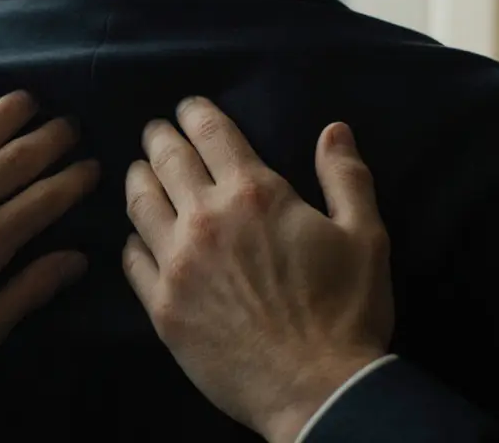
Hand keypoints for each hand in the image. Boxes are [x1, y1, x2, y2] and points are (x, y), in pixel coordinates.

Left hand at [122, 97, 392, 442]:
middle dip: (158, 137)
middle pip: (166, 160)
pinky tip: (137, 236)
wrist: (317, 391)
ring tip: (139, 171)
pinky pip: (132, 259)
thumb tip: (334, 130)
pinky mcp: (161, 306)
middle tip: (155, 132)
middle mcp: (206, 219)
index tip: (187, 108)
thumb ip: (346, 176)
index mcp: (255, 193)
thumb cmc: (347, 312)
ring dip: (138, 178)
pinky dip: (133, 239)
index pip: (210, 132)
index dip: (194, 112)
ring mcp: (176, 263)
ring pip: (139, 203)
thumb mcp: (365, 236)